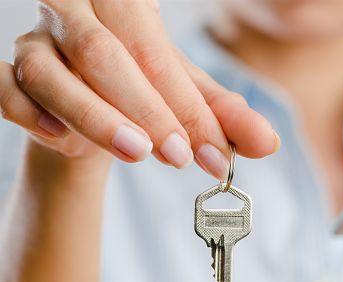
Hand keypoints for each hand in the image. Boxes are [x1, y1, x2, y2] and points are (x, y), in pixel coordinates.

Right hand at [0, 0, 278, 175]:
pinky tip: (61, 139)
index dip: (188, 107)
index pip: (157, 53)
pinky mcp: (9, 76)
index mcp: (125, 10)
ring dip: (96, 117)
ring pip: (52, 72)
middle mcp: (76, 17)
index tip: (216, 156)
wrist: (89, 105)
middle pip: (106, 55)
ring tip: (138, 153)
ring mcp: (36, 44)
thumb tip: (268, 144)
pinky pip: (7, 89)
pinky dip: (32, 114)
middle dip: (148, 111)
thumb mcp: (186, 101)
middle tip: (181, 157)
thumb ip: (223, 117)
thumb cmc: (141, 92)